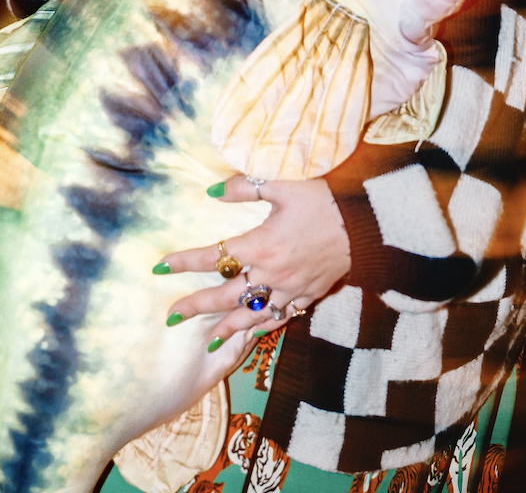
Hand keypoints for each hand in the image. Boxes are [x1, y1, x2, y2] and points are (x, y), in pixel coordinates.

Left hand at [157, 175, 351, 344]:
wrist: (365, 223)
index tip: (160, 266)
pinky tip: (253, 334)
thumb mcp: (281, 183)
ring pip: (253, 315)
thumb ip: (244, 187)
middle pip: (227, 296)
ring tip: (207, 342)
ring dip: (228, 328)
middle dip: (197, 306)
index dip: (184, 262)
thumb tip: (212, 190)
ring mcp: (291, 289)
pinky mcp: (309, 295)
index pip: (214, 256)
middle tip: (172, 316)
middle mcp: (272, 274)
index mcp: (261, 245)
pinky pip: (282, 318)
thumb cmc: (322, 198)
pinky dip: (264, 328)